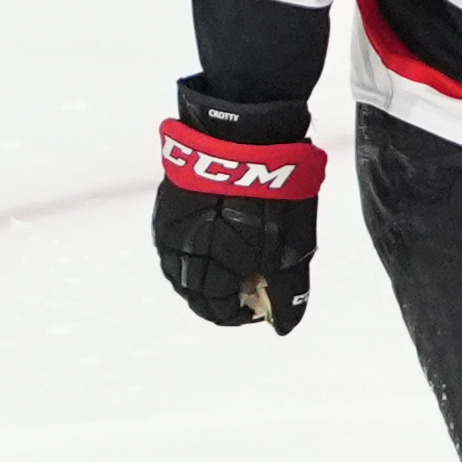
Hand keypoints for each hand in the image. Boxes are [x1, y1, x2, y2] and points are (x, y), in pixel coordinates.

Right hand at [154, 90, 326, 332]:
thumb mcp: (293, 250)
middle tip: (251, 281)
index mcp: (208, 269)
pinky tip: (217, 236)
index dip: (240, 314)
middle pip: (194, 292)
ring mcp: (169, 228)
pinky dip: (195, 248)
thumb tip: (283, 326)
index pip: (214, 311)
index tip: (261, 304)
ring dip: (206, 272)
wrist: (242, 135)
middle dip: (222, 294)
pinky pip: (175, 240)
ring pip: (181, 267)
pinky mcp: (168, 204)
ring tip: (237, 259)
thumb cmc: (273, 196)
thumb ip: (286, 291)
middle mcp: (179, 253)